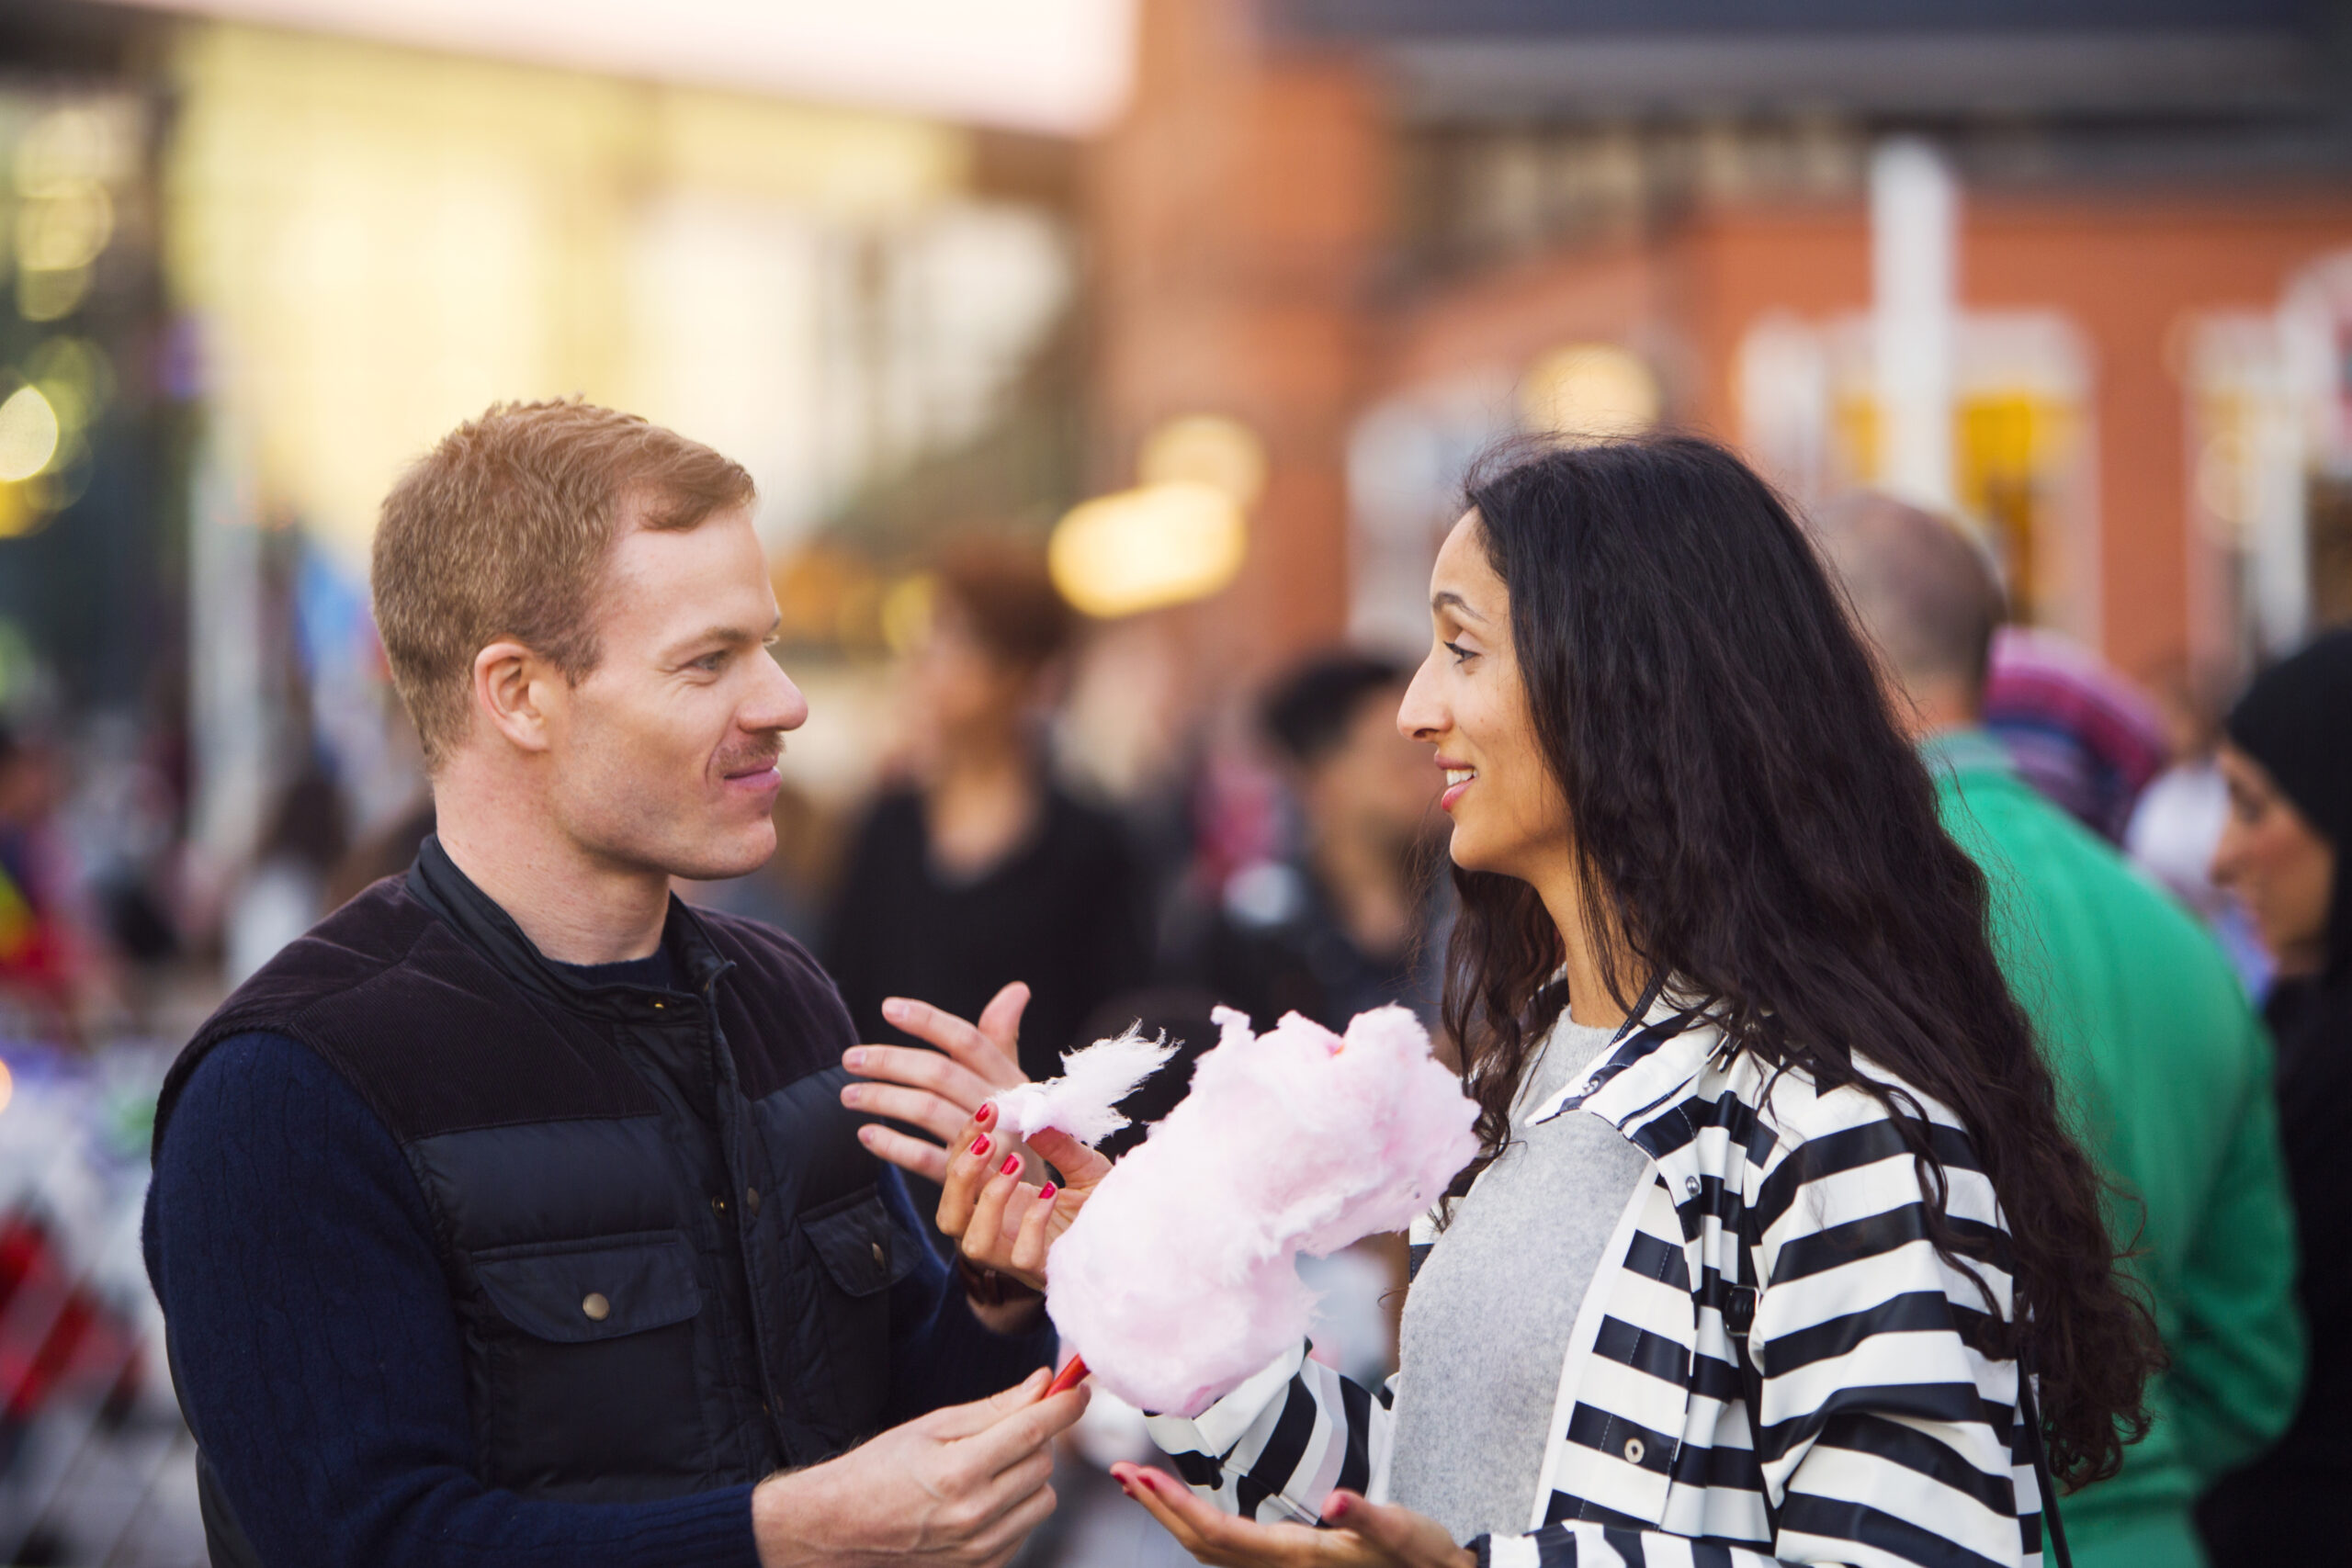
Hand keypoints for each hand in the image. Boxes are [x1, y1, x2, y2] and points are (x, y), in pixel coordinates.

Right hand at [751, 1366, 1088, 1567]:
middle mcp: (974, 1515)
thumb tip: (1043, 1384)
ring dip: (1028, 1477)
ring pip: (1043, 1498)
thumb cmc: (880, 1469)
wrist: (839, 1529)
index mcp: (959, 1471)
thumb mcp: (932, 1426)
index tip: (1080, 1388)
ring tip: (988, 1469)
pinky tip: (982, 1500)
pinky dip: (1016, 1509)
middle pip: (1042, 1462)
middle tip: (1003, 1431)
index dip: (1065, 1405)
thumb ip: (994, 1408)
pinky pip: (1026, 1529)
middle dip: (1033, 1439)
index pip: (1034, 1430)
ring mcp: (979, 1548)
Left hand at [842, 984, 1032, 1183]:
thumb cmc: (1011, 1124)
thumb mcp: (1011, 1081)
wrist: (1026, 1192)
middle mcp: (1001, 1107)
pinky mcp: (970, 1181)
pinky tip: (866, 1134)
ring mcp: (987, 1145)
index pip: (966, 1039)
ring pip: (928, 1111)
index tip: (887, 1007)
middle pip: (940, 1073)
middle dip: (890, 1061)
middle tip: (850, 1059)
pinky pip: (925, 1159)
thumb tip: (1017, 988)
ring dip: (882, 1099)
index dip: (928, 1020)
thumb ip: (1002, 1036)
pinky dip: (893, 1146)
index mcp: (1008, 1077)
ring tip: (849, 1095)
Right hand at [937, 1105, 1112, 1291]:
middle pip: (949, 1215)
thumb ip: (1058, 1144)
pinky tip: (1052, 1193)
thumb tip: (1034, 1114)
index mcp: (1001, 1204)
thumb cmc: (1106, 1205)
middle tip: (990, 1139)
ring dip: (989, 1199)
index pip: (960, 1177)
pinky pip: (1021, 1255)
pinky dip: (1032, 1221)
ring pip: (973, 1243)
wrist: (1138, 1237)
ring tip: (1017, 1163)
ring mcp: (1017, 1256)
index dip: (964, 1143)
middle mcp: (1001, 1232)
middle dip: (961, 1174)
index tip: (988, 1109)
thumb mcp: (1083, 1166)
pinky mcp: (1043, 1271)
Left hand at [1108, 1468, 1471, 1567]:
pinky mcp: (1288, 1563)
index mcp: (1298, 1557)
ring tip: (1142, 1485)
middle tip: (1121, 1474)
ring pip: (1211, 1551)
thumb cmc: (1420, 1559)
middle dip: (1159, 1510)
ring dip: (1173, 1517)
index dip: (1178, 1508)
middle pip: (1203, 1546)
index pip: (1221, 1534)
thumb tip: (1341, 1501)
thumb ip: (1371, 1517)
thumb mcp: (1404, 1534)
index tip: (1141, 1478)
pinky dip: (1198, 1525)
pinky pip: (1228, 1550)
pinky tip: (1190, 1508)